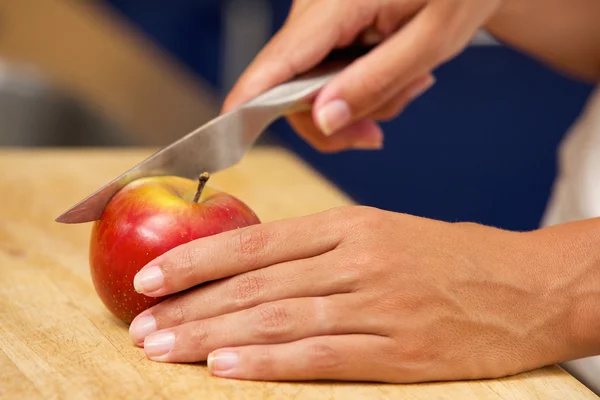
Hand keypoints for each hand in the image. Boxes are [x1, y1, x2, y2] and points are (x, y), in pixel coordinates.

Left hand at [128, 206, 578, 381]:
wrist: (526, 283)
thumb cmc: (450, 255)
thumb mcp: (382, 231)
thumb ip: (322, 246)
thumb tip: (255, 262)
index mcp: (351, 225)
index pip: (258, 241)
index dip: (198, 259)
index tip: (151, 277)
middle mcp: (356, 260)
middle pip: (257, 284)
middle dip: (192, 304)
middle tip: (142, 324)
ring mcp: (377, 305)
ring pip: (278, 318)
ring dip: (214, 335)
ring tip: (164, 347)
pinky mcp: (399, 350)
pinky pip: (321, 354)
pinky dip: (269, 362)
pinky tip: (227, 368)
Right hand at [222, 0, 501, 151]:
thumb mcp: (431, 41)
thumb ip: (374, 83)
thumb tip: (322, 120)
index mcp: (334, 5)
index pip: (276, 63)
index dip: (247, 107)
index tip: (223, 143)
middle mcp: (313, 11)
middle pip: (290, 90)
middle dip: (336, 120)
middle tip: (378, 132)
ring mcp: (318, 21)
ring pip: (312, 90)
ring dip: (358, 104)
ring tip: (409, 83)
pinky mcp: (327, 29)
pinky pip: (327, 76)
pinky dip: (360, 88)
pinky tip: (397, 75)